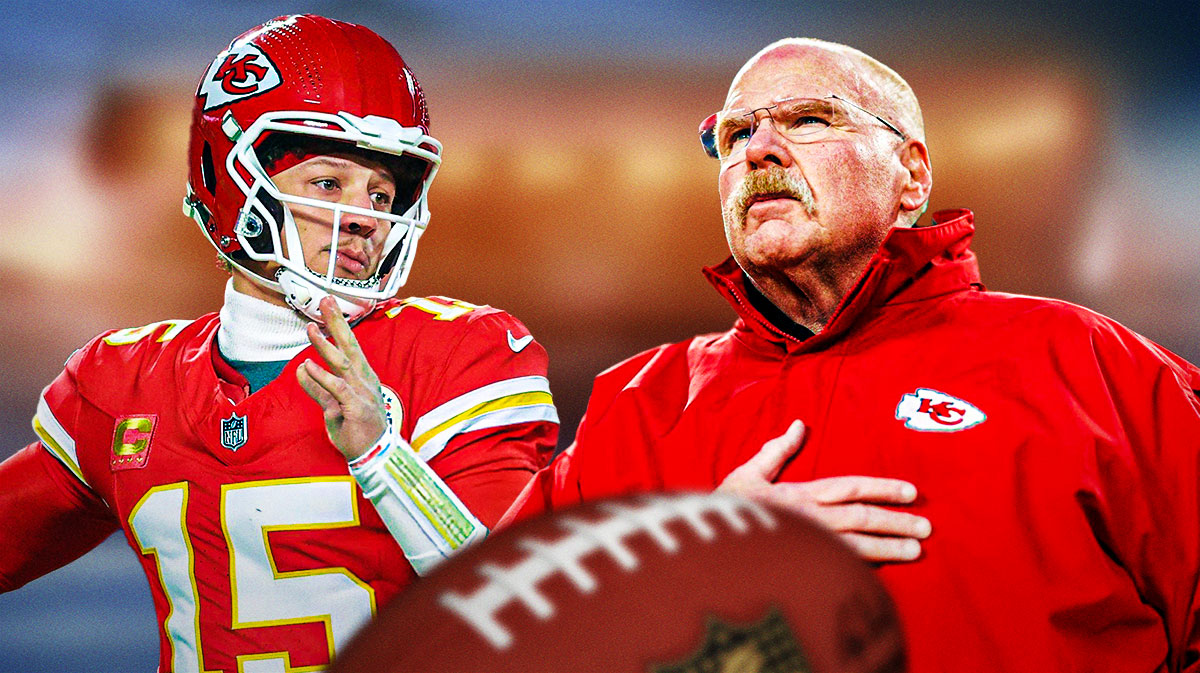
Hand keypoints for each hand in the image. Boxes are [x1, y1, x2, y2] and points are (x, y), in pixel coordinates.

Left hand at [296, 296, 386, 460]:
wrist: (374, 456)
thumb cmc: (356, 431)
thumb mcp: (332, 407)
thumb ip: (317, 388)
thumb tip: (301, 368)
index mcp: (362, 377)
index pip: (349, 346)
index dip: (338, 325)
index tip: (327, 306)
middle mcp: (364, 380)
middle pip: (350, 346)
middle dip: (337, 323)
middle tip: (325, 301)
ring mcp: (362, 393)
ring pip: (342, 363)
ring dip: (325, 345)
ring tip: (310, 329)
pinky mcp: (356, 407)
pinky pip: (337, 388)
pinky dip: (321, 376)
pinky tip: (308, 365)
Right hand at [717, 420, 931, 562]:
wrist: (706, 547)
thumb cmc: (726, 508)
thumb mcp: (749, 473)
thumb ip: (776, 450)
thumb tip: (798, 425)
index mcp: (802, 494)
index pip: (851, 487)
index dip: (883, 488)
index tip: (911, 492)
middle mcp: (811, 519)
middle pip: (863, 517)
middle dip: (898, 521)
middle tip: (926, 528)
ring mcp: (808, 546)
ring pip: (859, 545)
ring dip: (890, 548)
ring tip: (916, 550)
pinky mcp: (803, 568)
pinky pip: (840, 568)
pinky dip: (866, 568)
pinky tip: (885, 571)